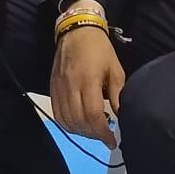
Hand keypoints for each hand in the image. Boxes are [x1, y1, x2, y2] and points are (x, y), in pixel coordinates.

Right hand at [50, 24, 125, 147]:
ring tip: (93, 131)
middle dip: (93, 134)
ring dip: (80, 131)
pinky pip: (57, 113)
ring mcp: (59, 88)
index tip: (112, 141)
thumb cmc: (100, 50)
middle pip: (79, 121)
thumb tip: (122, 116)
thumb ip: (118, 94)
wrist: (76, 32)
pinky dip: (67, 124)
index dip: (103, 132)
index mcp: (88, 81)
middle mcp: (71, 87)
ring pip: (67, 120)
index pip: (94, 115)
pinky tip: (78, 125)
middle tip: (105, 136)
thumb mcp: (115, 69)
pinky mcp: (52, 88)